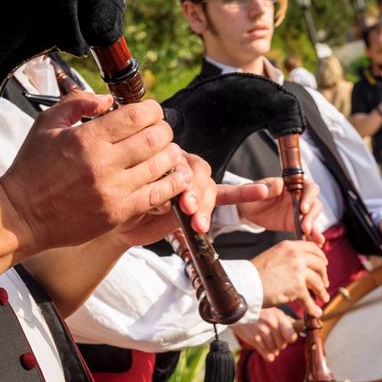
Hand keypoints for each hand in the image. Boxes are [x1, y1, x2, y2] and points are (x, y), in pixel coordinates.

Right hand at [0, 93, 193, 253]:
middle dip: (165, 130)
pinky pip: (158, 196)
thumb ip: (78, 103)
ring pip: (161, 165)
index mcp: (87, 138)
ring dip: (172, 154)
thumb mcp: (47, 124)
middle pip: (155, 138)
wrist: (22, 215)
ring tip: (170, 151)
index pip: (136, 116)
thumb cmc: (32, 169)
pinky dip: (173, 184)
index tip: (153, 111)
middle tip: (163, 131)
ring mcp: (113, 190)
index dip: (152, 110)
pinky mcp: (119, 213)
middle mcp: (103, 163)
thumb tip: (109, 100)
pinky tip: (178, 177)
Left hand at [113, 153, 269, 246]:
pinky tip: (262, 191)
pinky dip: (243, 193)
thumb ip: (145, 199)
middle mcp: (179, 165)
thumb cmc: (119, 208)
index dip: (179, 177)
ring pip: (208, 185)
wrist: (122, 224)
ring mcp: (193, 181)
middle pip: (196, 171)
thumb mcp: (127, 204)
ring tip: (199, 223)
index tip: (176, 197)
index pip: (177, 160)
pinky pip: (225, 194)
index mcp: (159, 158)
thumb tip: (162, 203)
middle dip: (195, 191)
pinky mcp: (202, 199)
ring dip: (206, 204)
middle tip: (188, 208)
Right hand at [232, 307, 296, 361]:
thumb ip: (285, 319)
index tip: (286, 338)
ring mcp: (262, 332)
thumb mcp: (272, 311)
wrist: (238, 311)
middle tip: (273, 339)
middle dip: (279, 344)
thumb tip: (297, 326)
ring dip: (272, 349)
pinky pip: (267, 355)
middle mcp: (271, 324)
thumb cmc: (258, 312)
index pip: (292, 336)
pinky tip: (265, 350)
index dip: (290, 338)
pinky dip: (267, 355)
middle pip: (283, 345)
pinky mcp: (254, 340)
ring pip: (275, 351)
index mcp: (278, 316)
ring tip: (267, 343)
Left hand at [237, 177, 324, 245]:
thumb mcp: (258, 189)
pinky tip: (316, 244)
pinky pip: (308, 230)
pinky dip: (313, 236)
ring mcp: (300, 211)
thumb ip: (267, 187)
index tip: (302, 209)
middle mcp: (300, 197)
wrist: (249, 209)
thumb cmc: (255, 194)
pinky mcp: (297, 224)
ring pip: (313, 217)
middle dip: (311, 216)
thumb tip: (276, 186)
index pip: (309, 187)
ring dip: (314, 226)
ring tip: (309, 234)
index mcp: (293, 184)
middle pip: (314, 204)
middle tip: (305, 227)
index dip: (309, 197)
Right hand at [251, 240, 329, 316]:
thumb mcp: (273, 257)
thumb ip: (288, 258)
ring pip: (318, 282)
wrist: (246, 285)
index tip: (323, 265)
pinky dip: (314, 308)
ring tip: (323, 298)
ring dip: (322, 292)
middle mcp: (296, 256)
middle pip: (319, 264)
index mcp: (289, 246)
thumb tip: (301, 268)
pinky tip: (316, 312)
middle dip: (324, 275)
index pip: (313, 248)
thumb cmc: (254, 274)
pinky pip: (310, 299)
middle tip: (324, 283)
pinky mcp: (298, 287)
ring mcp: (298, 271)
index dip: (321, 257)